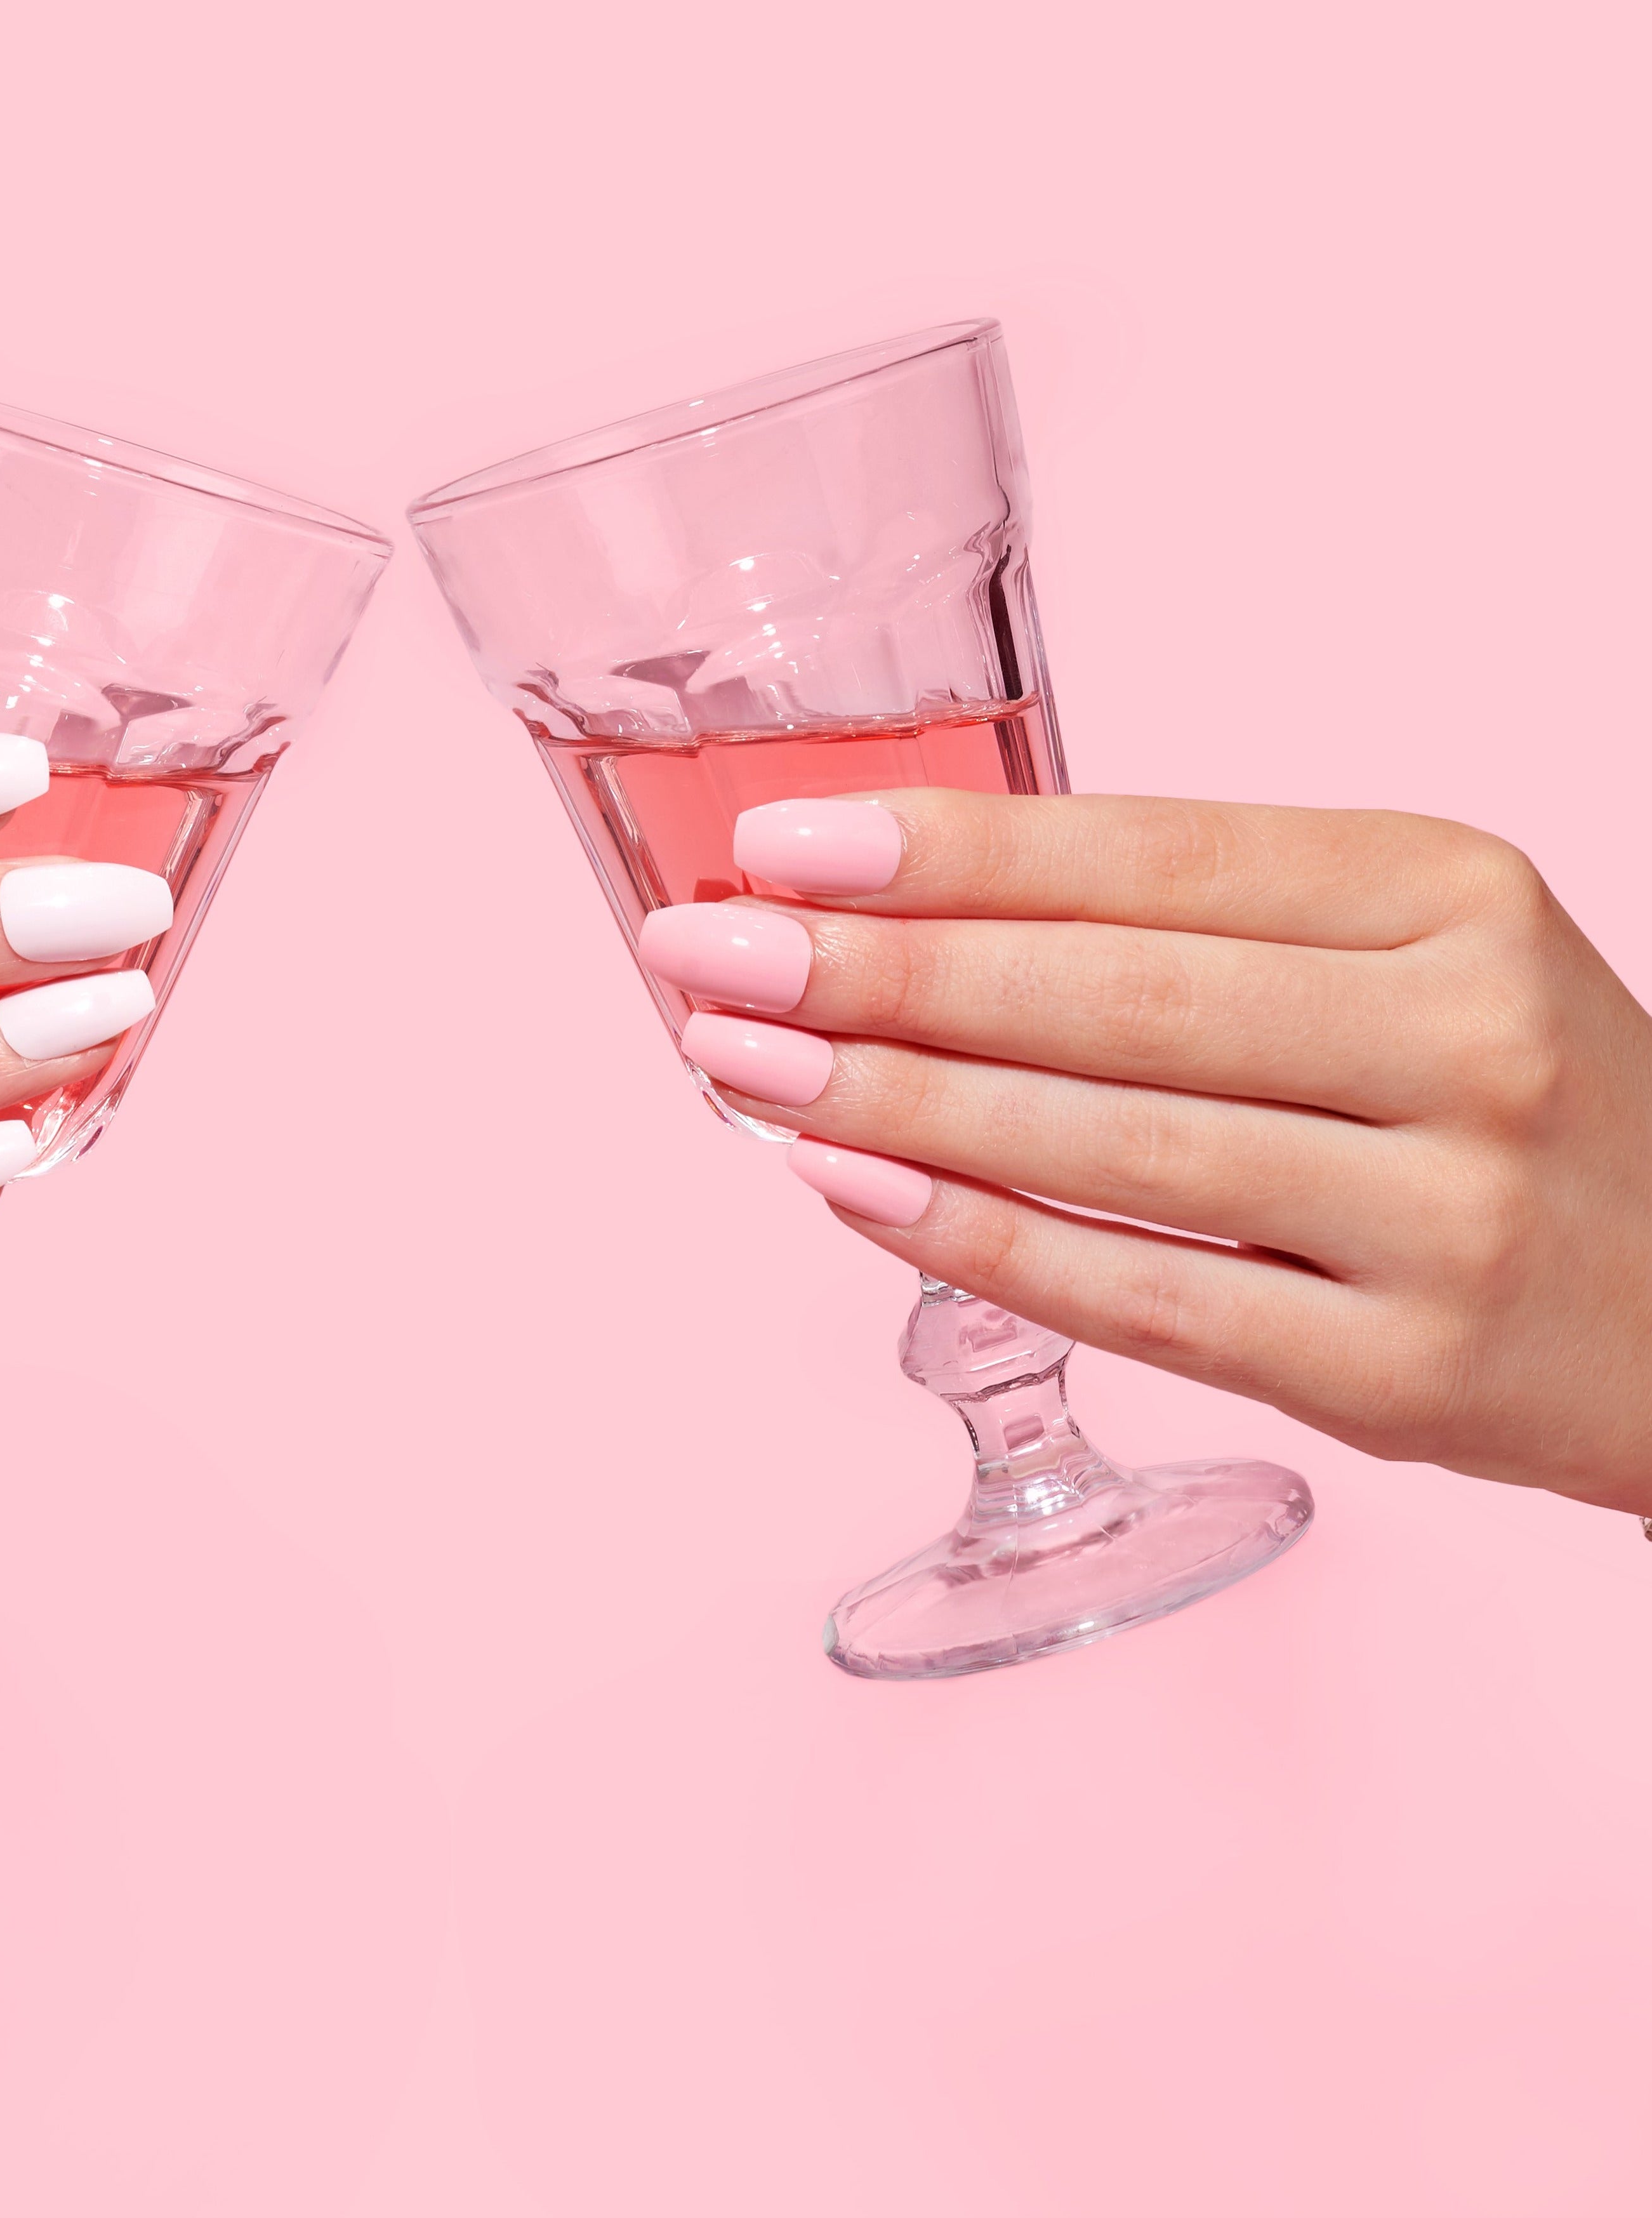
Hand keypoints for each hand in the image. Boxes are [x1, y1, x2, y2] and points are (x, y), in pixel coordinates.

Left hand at [641, 792, 1651, 1512]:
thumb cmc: (1510, 1100)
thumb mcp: (1407, 954)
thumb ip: (1198, 924)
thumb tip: (912, 906)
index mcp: (1451, 896)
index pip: (1154, 855)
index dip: (948, 848)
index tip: (778, 841)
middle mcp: (1466, 1040)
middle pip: (1110, 995)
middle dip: (877, 970)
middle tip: (706, 954)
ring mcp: (1447, 1218)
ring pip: (1108, 1144)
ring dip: (890, 1102)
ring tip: (742, 1062)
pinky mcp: (1408, 1376)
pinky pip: (1142, 1297)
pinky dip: (974, 1240)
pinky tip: (845, 1187)